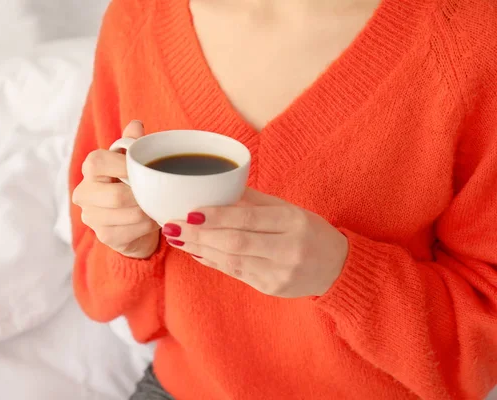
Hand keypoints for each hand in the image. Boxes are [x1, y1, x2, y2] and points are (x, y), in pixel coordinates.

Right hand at [72, 120, 159, 258]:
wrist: (133, 221)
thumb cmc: (132, 183)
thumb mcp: (134, 161)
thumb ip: (133, 144)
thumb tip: (136, 125)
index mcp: (90, 168)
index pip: (98, 162)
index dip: (125, 166)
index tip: (145, 170)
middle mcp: (84, 193)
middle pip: (117, 196)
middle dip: (143, 196)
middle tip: (157, 193)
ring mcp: (92, 217)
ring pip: (130, 214)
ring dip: (149, 210)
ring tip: (157, 205)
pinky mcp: (105, 236)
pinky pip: (134, 230)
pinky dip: (149, 225)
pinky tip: (152, 220)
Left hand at [163, 188, 347, 296]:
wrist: (337, 268)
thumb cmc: (310, 231)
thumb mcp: (289, 209)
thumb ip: (254, 201)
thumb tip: (216, 190)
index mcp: (294, 221)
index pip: (249, 218)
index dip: (217, 216)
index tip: (190, 212)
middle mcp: (288, 249)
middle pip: (235, 242)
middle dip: (199, 235)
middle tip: (172, 226)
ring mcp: (280, 273)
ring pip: (231, 260)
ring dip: (200, 249)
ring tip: (177, 238)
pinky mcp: (272, 288)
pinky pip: (236, 273)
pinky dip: (213, 261)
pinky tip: (196, 252)